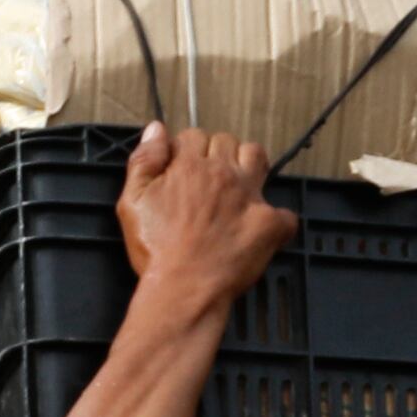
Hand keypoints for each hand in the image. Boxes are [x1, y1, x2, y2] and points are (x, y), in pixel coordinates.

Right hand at [113, 122, 295, 311]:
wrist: (184, 288)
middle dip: (216, 155)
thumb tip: (156, 129)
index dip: (186, 151)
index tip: (182, 168)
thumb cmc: (156, 250)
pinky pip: (284, 213)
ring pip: (257, 157)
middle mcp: (223, 174)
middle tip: (207, 182)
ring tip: (237, 188)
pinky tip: (262, 230)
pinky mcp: (269, 224)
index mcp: (190, 166)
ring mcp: (250, 197)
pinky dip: (276, 221)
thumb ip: (144, 161)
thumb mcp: (132, 203)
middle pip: (226, 142)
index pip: (194, 136)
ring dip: (248, 166)